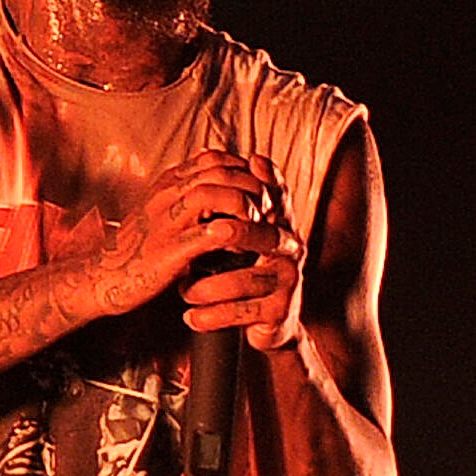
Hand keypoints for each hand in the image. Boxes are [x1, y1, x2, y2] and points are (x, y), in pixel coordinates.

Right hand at [86, 150, 292, 321]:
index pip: (216, 158)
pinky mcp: (169, 250)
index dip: (244, 171)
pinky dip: (234, 235)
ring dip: (245, 206)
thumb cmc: (139, 248)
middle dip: (253, 187)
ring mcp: (166, 220)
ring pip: (216, 192)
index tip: (258, 194)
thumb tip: (226, 188)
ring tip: (255, 226)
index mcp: (168, 183)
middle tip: (267, 211)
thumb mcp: (164, 213)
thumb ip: (190, 198)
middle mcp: (167, 194)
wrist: (102, 277)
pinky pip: (210, 233)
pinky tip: (241, 248)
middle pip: (222, 170)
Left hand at [182, 156, 305, 352]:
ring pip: (248, 281)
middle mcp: (291, 250)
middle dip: (239, 233)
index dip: (268, 181)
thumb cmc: (246, 272)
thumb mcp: (239, 234)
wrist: (266, 323)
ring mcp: (288, 283)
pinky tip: (191, 318)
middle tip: (211, 232)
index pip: (277, 198)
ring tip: (183, 291)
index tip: (251, 165)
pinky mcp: (279, 312)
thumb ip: (231, 200)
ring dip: (210, 287)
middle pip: (267, 237)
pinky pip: (242, 312)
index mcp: (280, 227)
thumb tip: (211, 151)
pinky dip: (211, 317)